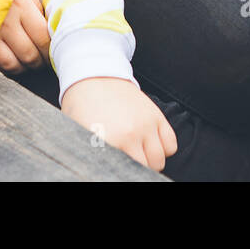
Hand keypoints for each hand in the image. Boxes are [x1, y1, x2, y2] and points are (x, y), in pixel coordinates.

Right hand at [0, 0, 50, 74]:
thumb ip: (36, 5)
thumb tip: (50, 27)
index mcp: (20, 6)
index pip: (43, 38)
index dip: (51, 48)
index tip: (55, 50)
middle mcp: (5, 23)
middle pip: (29, 54)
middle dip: (39, 61)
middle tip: (43, 60)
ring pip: (10, 64)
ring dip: (22, 68)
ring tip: (27, 63)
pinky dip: (1, 68)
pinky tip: (8, 63)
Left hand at [60, 77, 178, 171]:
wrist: (95, 76)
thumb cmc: (83, 107)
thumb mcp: (79, 134)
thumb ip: (92, 155)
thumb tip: (100, 168)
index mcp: (108, 141)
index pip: (123, 170)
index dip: (121, 172)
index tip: (118, 169)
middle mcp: (130, 134)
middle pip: (144, 169)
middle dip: (136, 171)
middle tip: (126, 165)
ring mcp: (146, 124)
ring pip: (159, 160)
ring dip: (151, 163)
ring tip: (137, 157)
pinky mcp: (156, 116)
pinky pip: (171, 144)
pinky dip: (164, 150)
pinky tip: (150, 146)